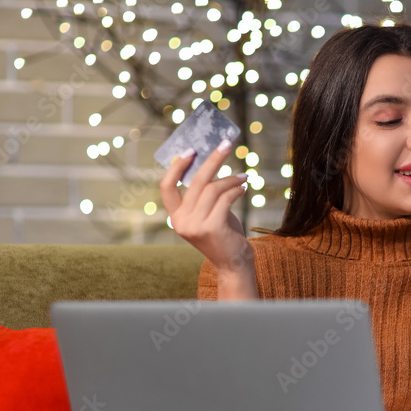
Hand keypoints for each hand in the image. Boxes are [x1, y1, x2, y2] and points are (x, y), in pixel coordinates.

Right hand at [159, 140, 252, 272]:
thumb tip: (213, 164)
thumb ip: (205, 196)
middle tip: (226, 144)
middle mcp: (181, 221)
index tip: (191, 150)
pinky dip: (236, 190)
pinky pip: (225, 199)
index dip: (177, 167)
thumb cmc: (224, 236)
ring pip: (213, 189)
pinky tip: (244, 188)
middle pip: (196, 181)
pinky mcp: (212, 228)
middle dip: (213, 160)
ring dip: (231, 179)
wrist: (234, 265)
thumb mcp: (209, 215)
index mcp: (176, 217)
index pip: (166, 186)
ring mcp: (195, 226)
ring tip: (244, 177)